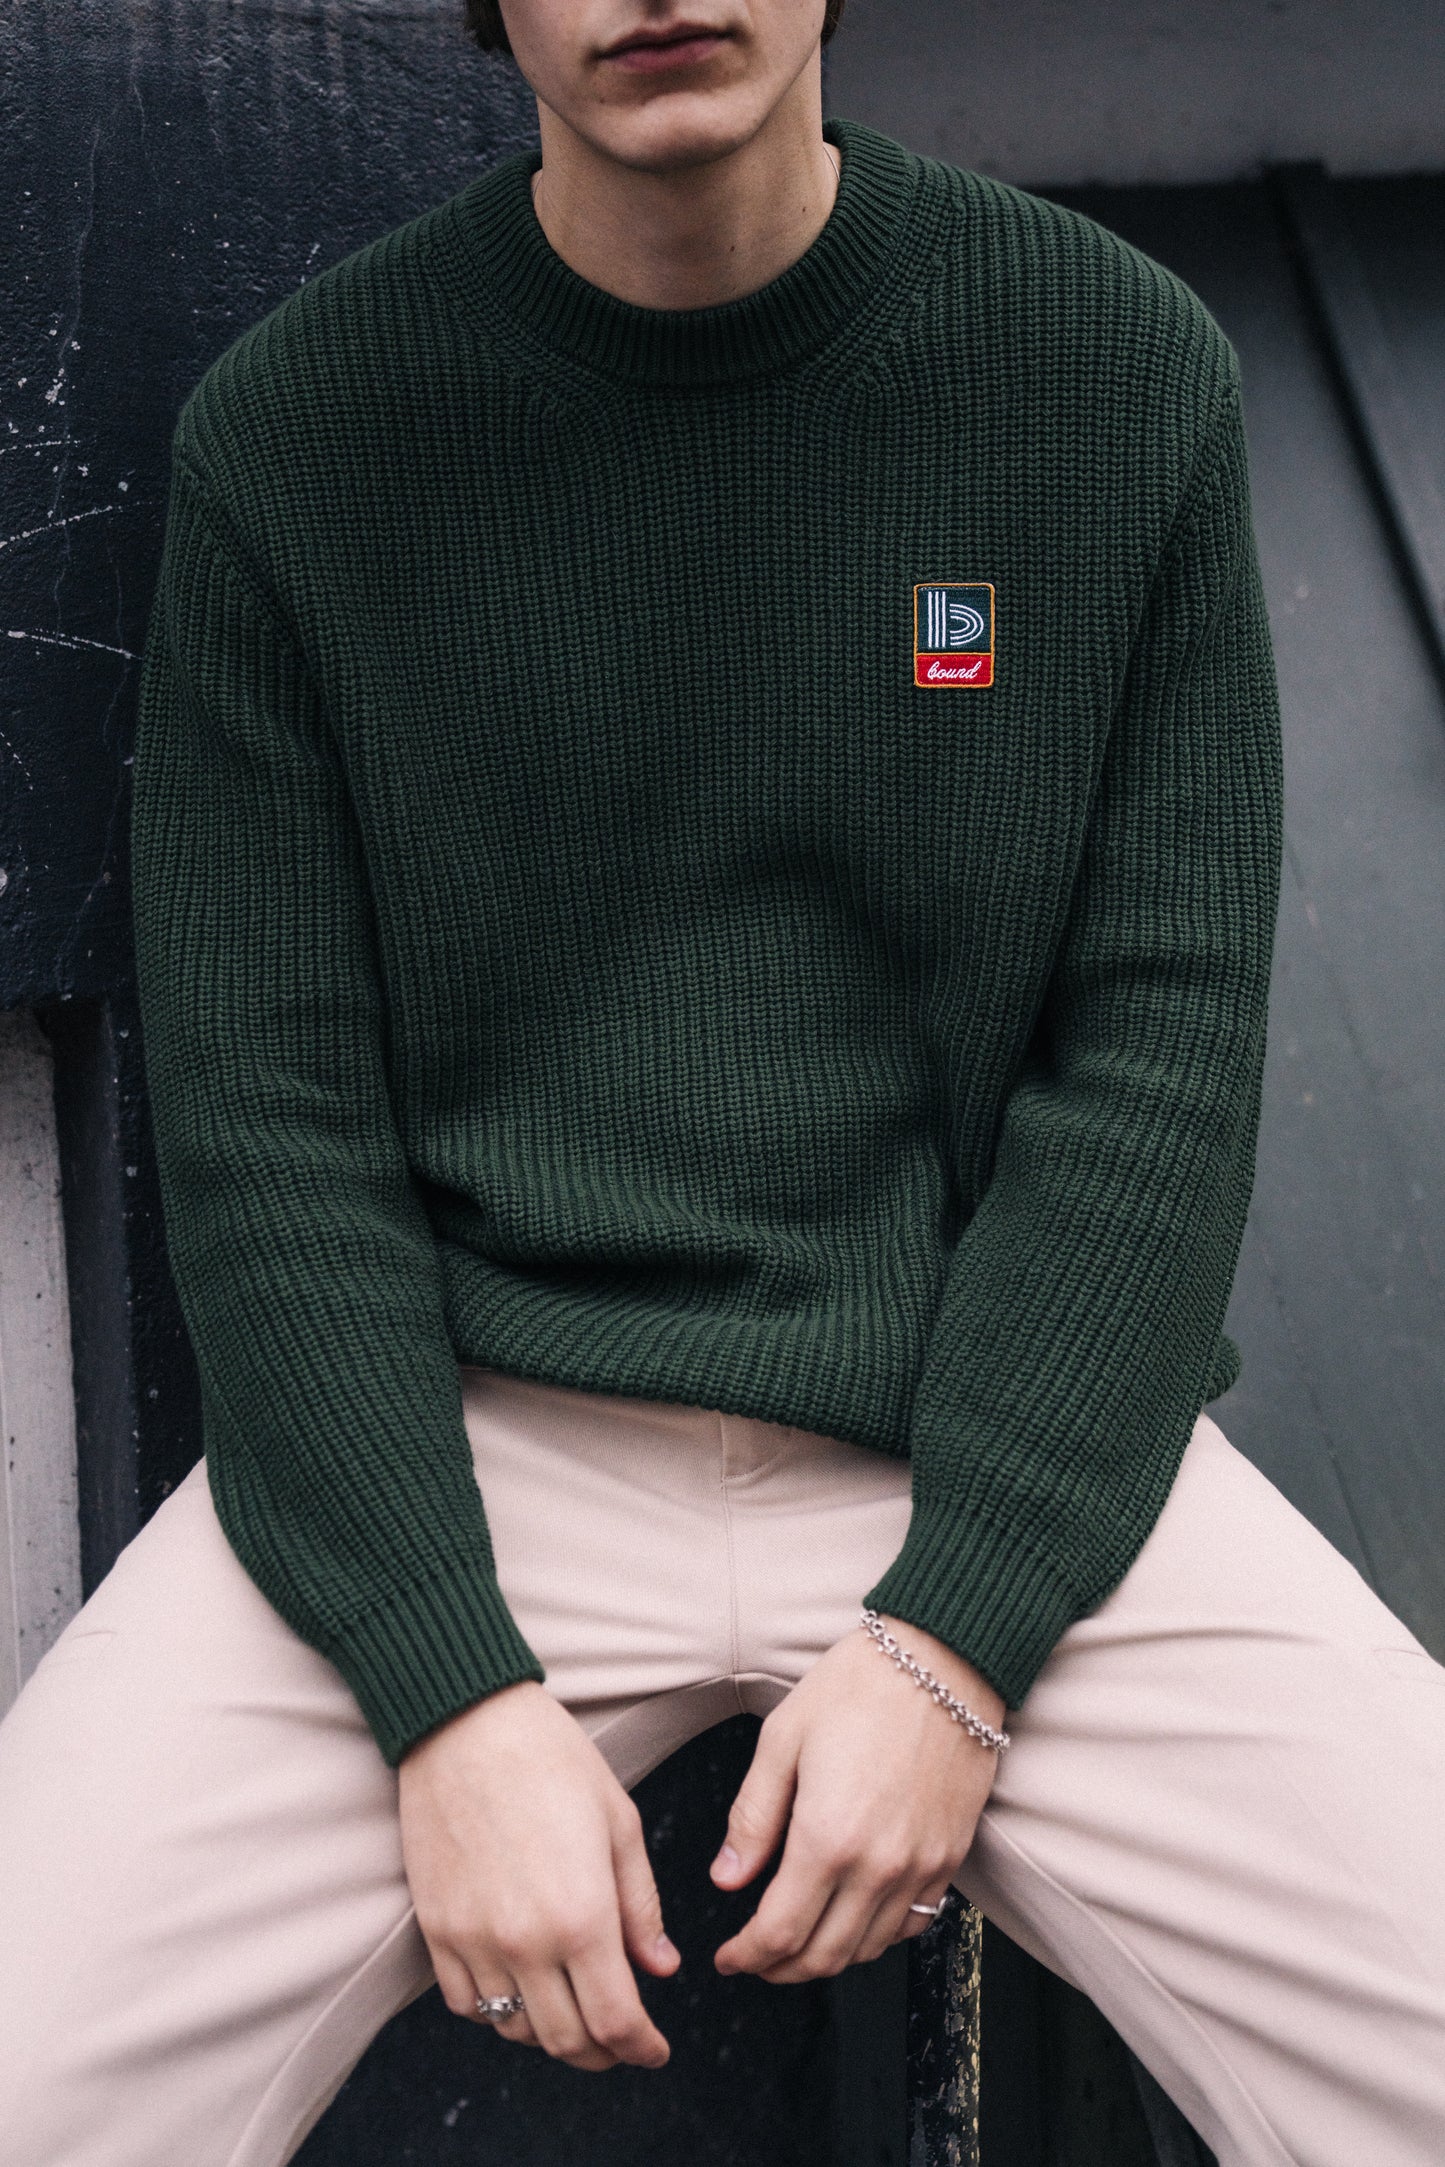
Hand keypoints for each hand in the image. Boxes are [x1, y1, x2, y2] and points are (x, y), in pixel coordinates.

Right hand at [398, 1681, 679, 2071]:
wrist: (464, 1722)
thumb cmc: (552, 1759)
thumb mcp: (618, 1822)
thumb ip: (641, 1905)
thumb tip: (661, 1968)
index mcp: (581, 1915)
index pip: (616, 2022)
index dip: (641, 2048)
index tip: (655, 2050)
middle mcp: (524, 1941)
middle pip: (567, 2041)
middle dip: (603, 2053)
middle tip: (622, 2039)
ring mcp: (472, 1939)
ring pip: (515, 2030)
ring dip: (552, 2034)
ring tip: (575, 2008)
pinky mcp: (435, 1928)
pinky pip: (467, 2004)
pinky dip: (498, 2012)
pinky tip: (520, 1988)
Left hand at [711, 1616, 1003, 1983]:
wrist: (945, 1660)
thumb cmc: (859, 1686)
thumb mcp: (783, 1738)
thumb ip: (753, 1817)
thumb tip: (727, 1878)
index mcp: (827, 1838)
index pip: (780, 1933)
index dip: (747, 1957)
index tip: (729, 1957)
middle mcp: (878, 1866)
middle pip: (824, 1957)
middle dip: (780, 1969)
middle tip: (755, 1958)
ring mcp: (921, 1866)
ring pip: (868, 1949)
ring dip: (828, 1958)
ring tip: (799, 1942)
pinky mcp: (951, 1857)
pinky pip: (912, 1924)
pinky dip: (878, 1936)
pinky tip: (855, 1916)